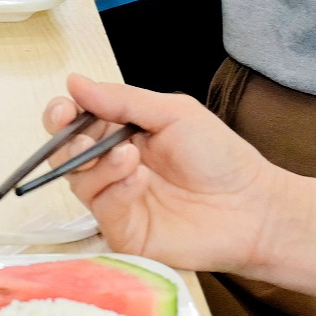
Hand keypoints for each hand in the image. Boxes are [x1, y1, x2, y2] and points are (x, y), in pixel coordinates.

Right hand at [33, 72, 282, 277]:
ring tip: (130, 156)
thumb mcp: (173, 113)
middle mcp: (115, 168)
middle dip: (66, 140)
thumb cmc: (221, 158)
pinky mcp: (125, 232)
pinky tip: (139, 178)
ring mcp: (118, 202)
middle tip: (79, 133)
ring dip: (97, 163)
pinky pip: (102, 209)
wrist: (252, 207)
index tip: (64, 109)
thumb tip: (75, 82)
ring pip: (79, 181)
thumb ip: (123, 100)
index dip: (63, 115)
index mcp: (124, 135)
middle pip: (67, 154)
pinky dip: (115, 189)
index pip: (78, 123)